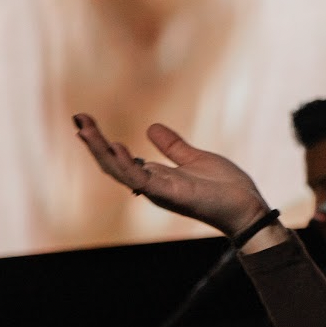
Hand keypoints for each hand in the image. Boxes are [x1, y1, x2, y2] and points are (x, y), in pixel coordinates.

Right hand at [72, 114, 269, 237]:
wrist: (247, 207)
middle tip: (78, 119)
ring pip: (120, 172)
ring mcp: (160, 191)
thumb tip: (150, 127)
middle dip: (94, 143)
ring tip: (85, 129)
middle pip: (112, 164)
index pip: (119, 159)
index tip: (85, 120)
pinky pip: (142, 181)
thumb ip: (173, 146)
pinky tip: (116, 147)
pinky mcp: (171, 194)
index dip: (101, 141)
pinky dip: (127, 165)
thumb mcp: (196, 159)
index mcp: (156, 177)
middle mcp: (152, 185)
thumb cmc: (225, 188)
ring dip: (101, 151)